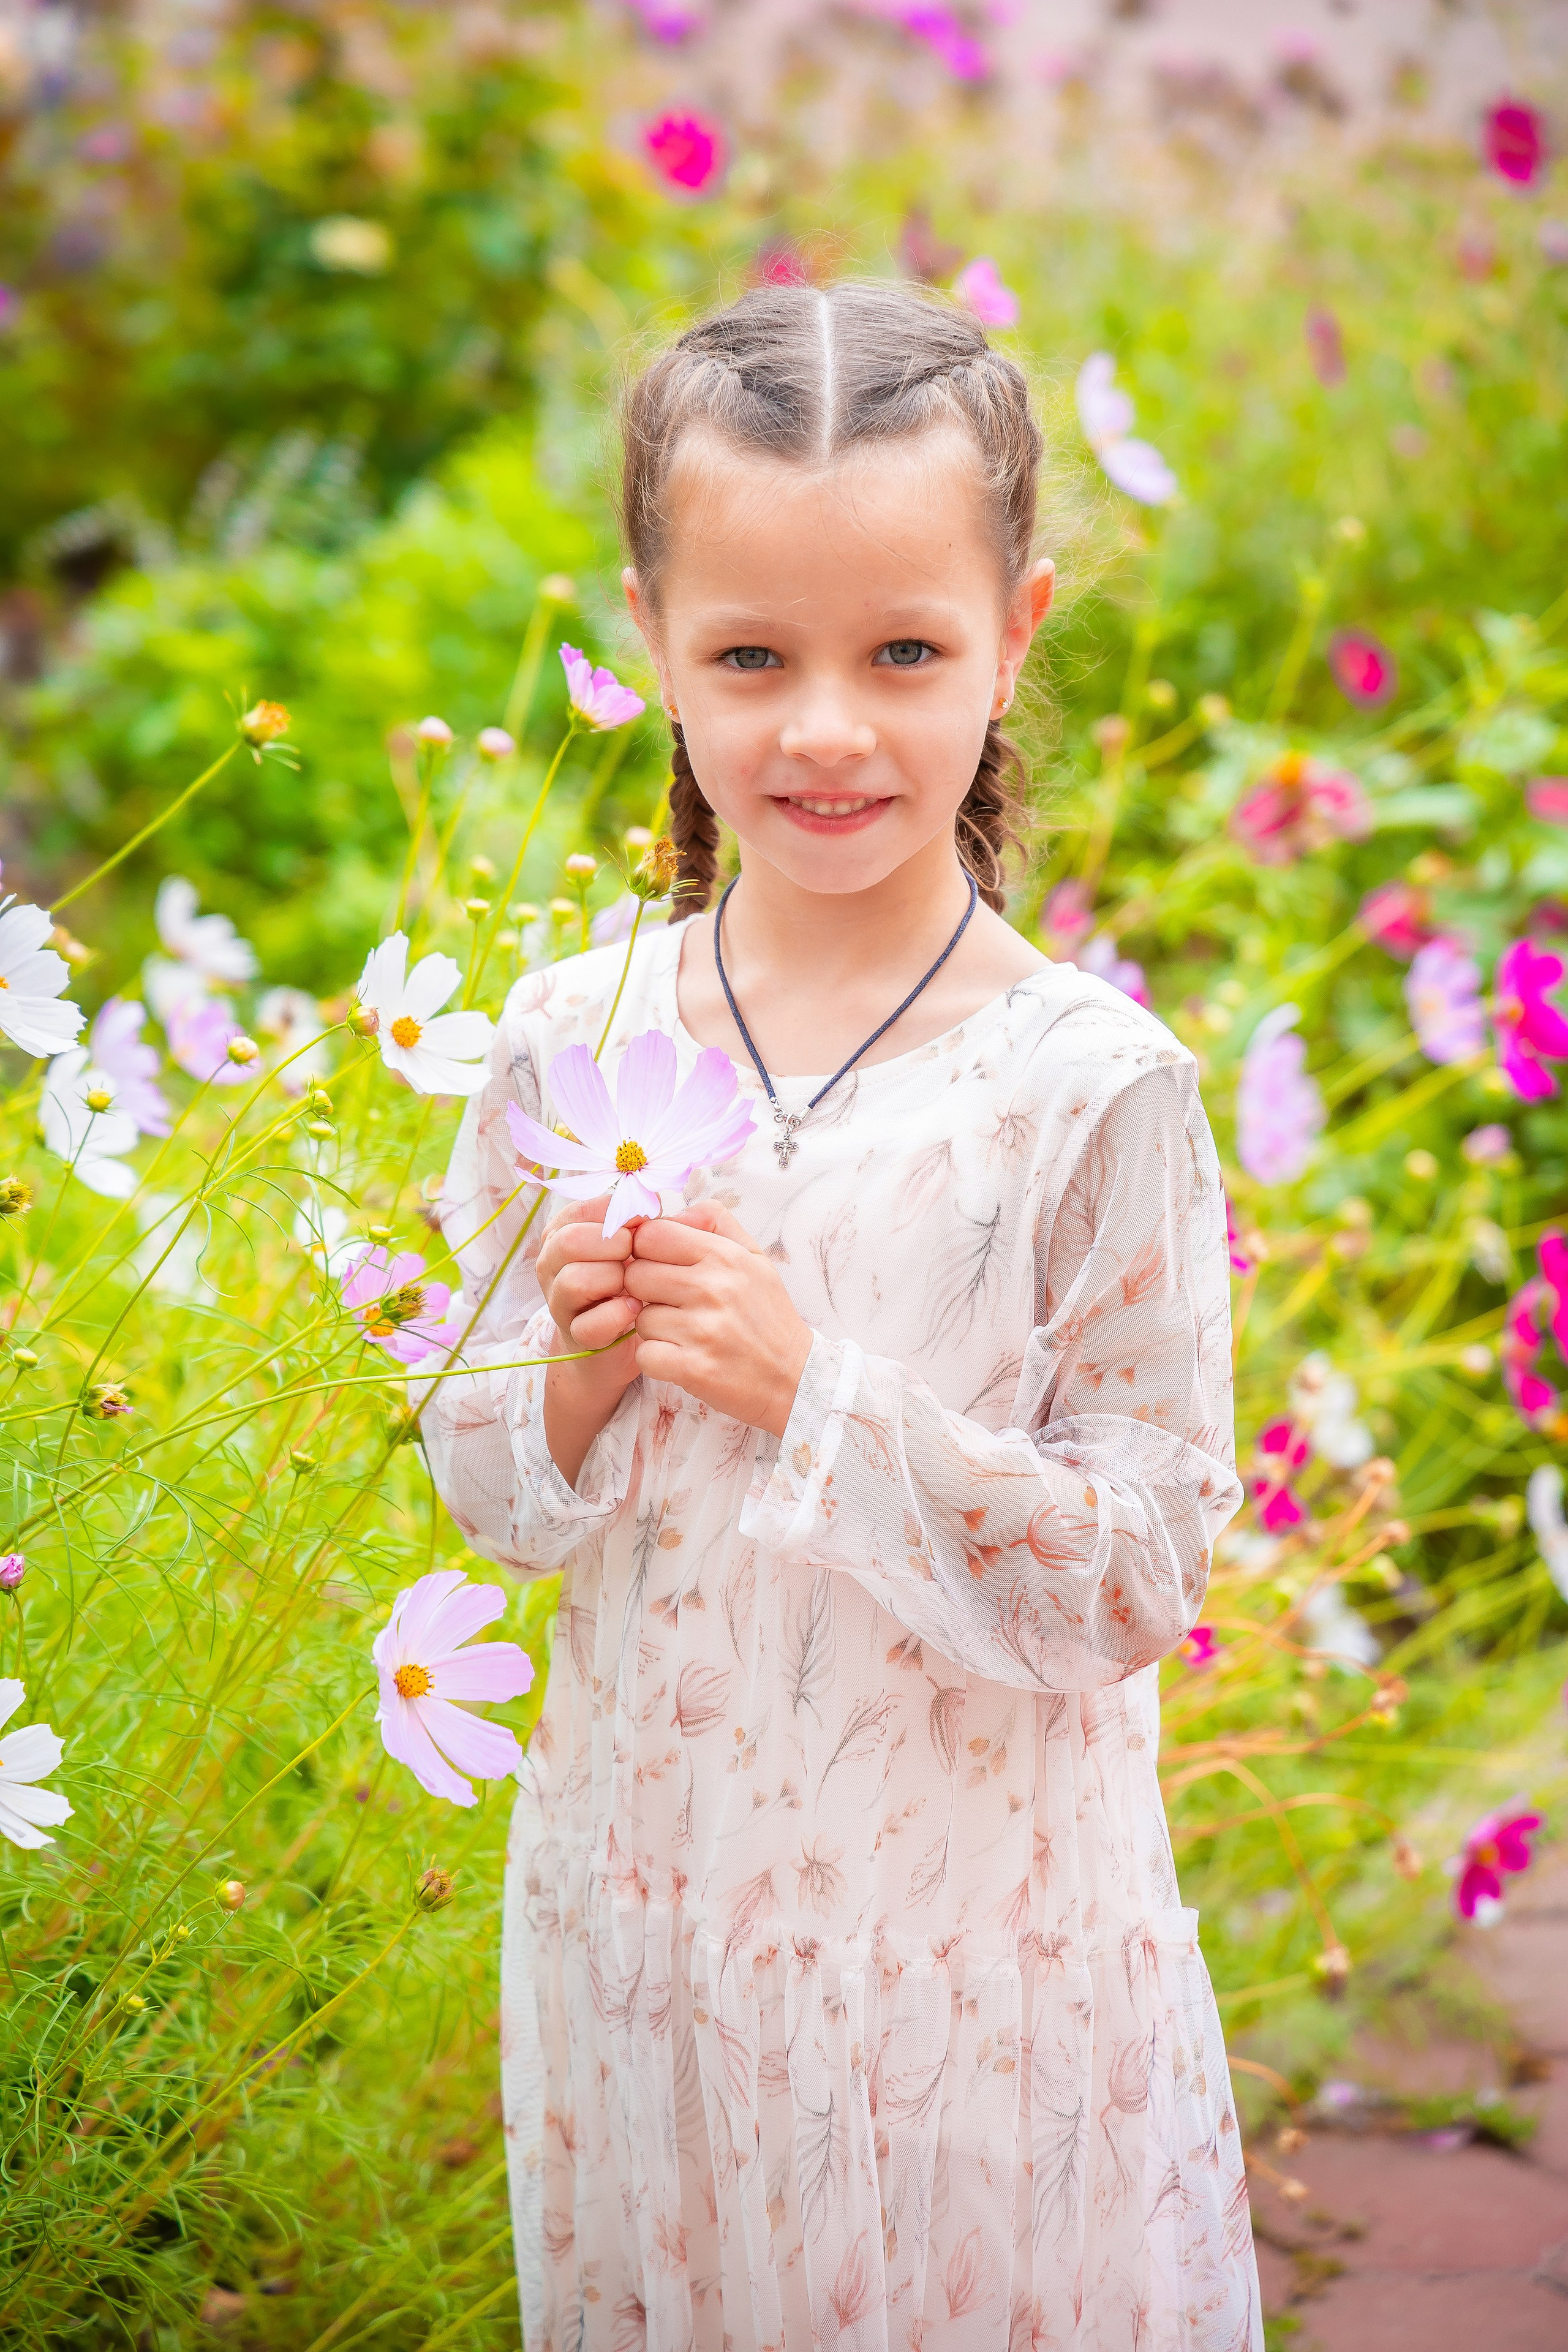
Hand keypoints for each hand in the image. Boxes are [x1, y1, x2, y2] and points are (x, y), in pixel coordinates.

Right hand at [535, 1196, 640, 1484]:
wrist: (623, 1338)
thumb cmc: (633, 1279)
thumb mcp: (640, 1244)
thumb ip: (651, 1223)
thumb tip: (671, 1211)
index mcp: (563, 1231)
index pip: (581, 1209)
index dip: (618, 1215)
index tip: (642, 1225)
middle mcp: (552, 1263)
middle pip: (569, 1241)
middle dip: (612, 1245)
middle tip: (635, 1255)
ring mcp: (559, 1301)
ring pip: (575, 1281)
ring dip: (614, 1280)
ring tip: (636, 1285)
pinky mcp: (575, 1336)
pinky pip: (590, 1323)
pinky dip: (619, 1315)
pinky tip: (636, 1310)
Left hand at [625, 1202, 812, 1436]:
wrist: (796, 1377)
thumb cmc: (768, 1315)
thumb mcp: (754, 1258)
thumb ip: (717, 1222)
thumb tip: (677, 1210)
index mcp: (725, 1256)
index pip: (651, 1235)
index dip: (646, 1251)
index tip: (660, 1267)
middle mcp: (713, 1288)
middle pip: (636, 1275)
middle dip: (646, 1291)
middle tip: (672, 1304)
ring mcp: (702, 1329)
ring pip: (640, 1318)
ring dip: (655, 1329)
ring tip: (686, 1334)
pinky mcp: (694, 1367)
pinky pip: (645, 1354)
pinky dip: (657, 1359)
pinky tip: (682, 1357)